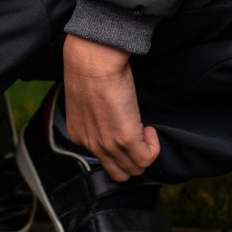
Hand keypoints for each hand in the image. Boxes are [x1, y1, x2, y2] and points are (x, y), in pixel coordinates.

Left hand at [62, 34, 159, 181]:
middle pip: (118, 172)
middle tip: (139, 138)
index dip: (118, 147)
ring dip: (144, 153)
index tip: (125, 130)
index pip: (102, 159)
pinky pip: (146, 158)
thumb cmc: (89, 68)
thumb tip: (109, 116)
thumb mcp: (85, 99)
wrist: (92, 59)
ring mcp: (108, 145)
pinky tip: (150, 129)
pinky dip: (153, 147)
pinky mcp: (125, 139)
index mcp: (78, 135)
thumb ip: (94, 115)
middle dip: (132, 159)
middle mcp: (90, 145)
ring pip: (133, 169)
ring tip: (144, 131)